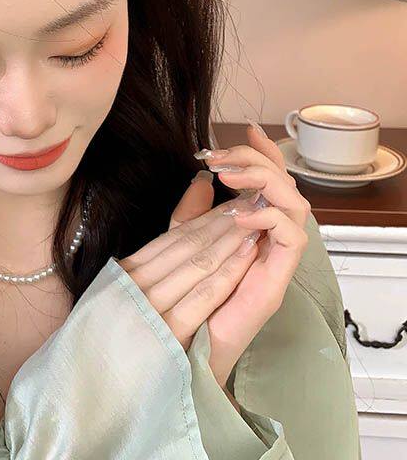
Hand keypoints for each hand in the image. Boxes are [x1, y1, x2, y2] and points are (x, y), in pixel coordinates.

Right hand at [115, 175, 264, 354]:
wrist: (104, 390)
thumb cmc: (123, 335)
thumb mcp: (131, 285)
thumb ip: (165, 241)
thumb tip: (199, 186)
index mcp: (125, 273)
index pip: (172, 238)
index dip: (205, 218)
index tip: (231, 204)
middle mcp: (135, 286)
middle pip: (187, 246)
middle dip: (223, 223)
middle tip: (251, 204)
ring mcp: (149, 310)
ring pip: (197, 265)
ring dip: (229, 242)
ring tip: (255, 224)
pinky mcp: (165, 335)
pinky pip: (201, 297)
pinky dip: (226, 275)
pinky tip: (247, 257)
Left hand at [196, 123, 310, 387]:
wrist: (185, 346)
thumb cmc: (183, 295)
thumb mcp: (181, 243)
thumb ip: (192, 211)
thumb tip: (202, 177)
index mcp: (251, 228)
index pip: (268, 182)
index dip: (263, 154)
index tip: (247, 130)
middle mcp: (270, 241)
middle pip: (285, 188)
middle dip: (259, 162)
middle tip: (228, 155)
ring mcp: (275, 261)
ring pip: (295, 207)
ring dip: (265, 183)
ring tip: (233, 176)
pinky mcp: (276, 283)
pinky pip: (290, 242)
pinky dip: (270, 219)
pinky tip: (241, 214)